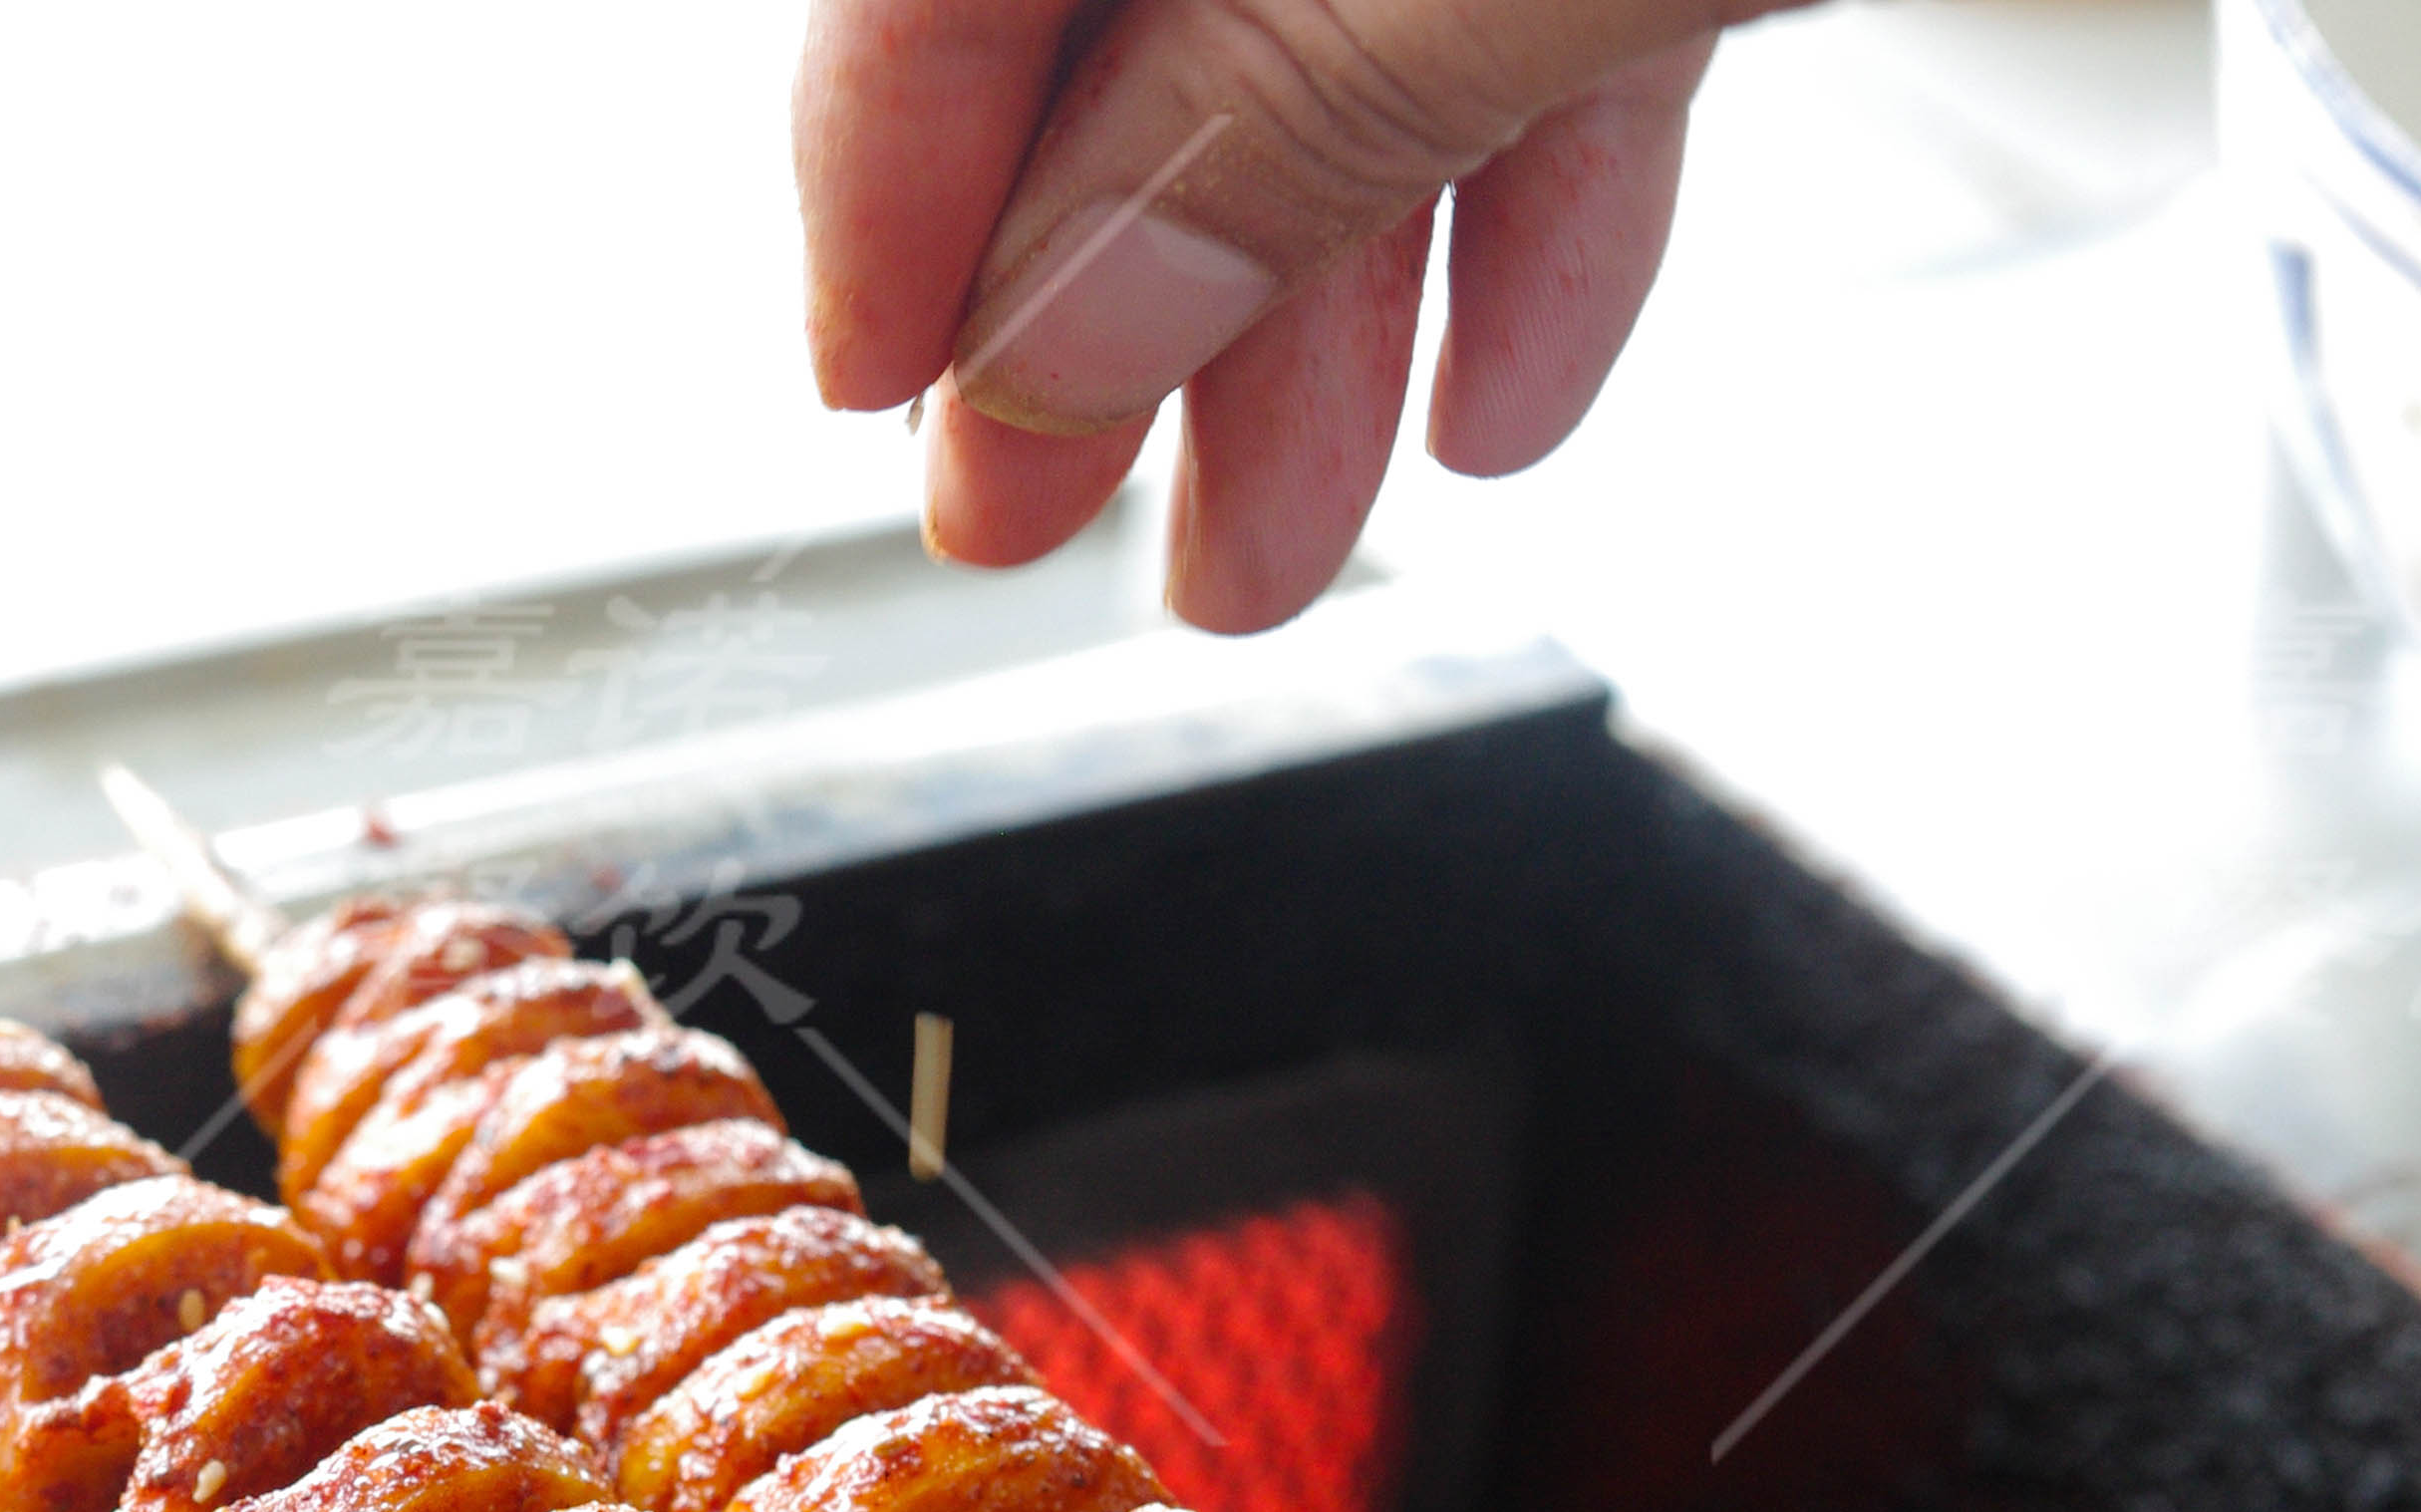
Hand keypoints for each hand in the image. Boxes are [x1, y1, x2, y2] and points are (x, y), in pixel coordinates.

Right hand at [792, 0, 1793, 632]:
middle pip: (1133, 23)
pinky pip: (1549, 24)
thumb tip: (1073, 314)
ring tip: (1269, 551)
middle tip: (1021, 521)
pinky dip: (1522, 215)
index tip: (871, 385)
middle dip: (1100, 298)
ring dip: (1310, 324)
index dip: (886, 170)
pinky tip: (1501, 400)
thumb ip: (1288, 103)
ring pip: (1353, 49)